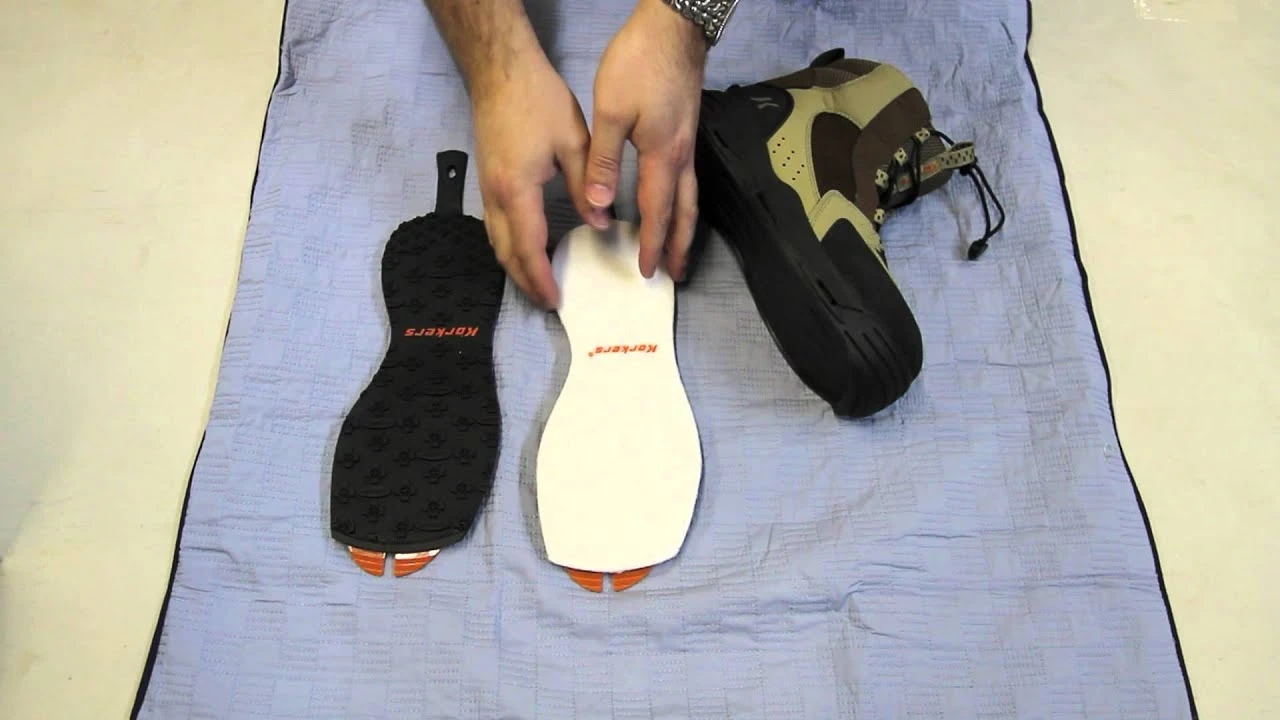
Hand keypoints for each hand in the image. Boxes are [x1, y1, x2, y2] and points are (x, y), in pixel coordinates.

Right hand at [470, 52, 591, 308]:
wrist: (500, 71)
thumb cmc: (537, 100)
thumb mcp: (572, 142)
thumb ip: (586, 186)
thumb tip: (599, 224)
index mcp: (517, 189)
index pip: (528, 248)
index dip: (541, 278)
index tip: (556, 300)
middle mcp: (495, 195)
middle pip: (505, 253)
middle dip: (525, 282)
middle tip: (547, 302)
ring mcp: (486, 188)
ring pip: (495, 242)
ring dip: (514, 267)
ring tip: (537, 283)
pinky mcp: (487, 180)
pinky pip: (494, 226)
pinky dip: (509, 246)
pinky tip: (526, 249)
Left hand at [584, 0, 708, 281]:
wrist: (673, 28)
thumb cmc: (641, 64)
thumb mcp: (611, 112)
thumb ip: (604, 161)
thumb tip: (600, 204)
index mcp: (662, 155)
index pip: (658, 212)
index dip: (652, 244)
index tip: (648, 270)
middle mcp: (681, 156)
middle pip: (684, 213)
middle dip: (679, 246)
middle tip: (675, 274)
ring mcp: (687, 144)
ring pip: (691, 197)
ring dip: (685, 228)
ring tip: (680, 250)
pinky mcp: (685, 131)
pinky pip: (688, 180)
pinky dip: (683, 203)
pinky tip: (674, 204)